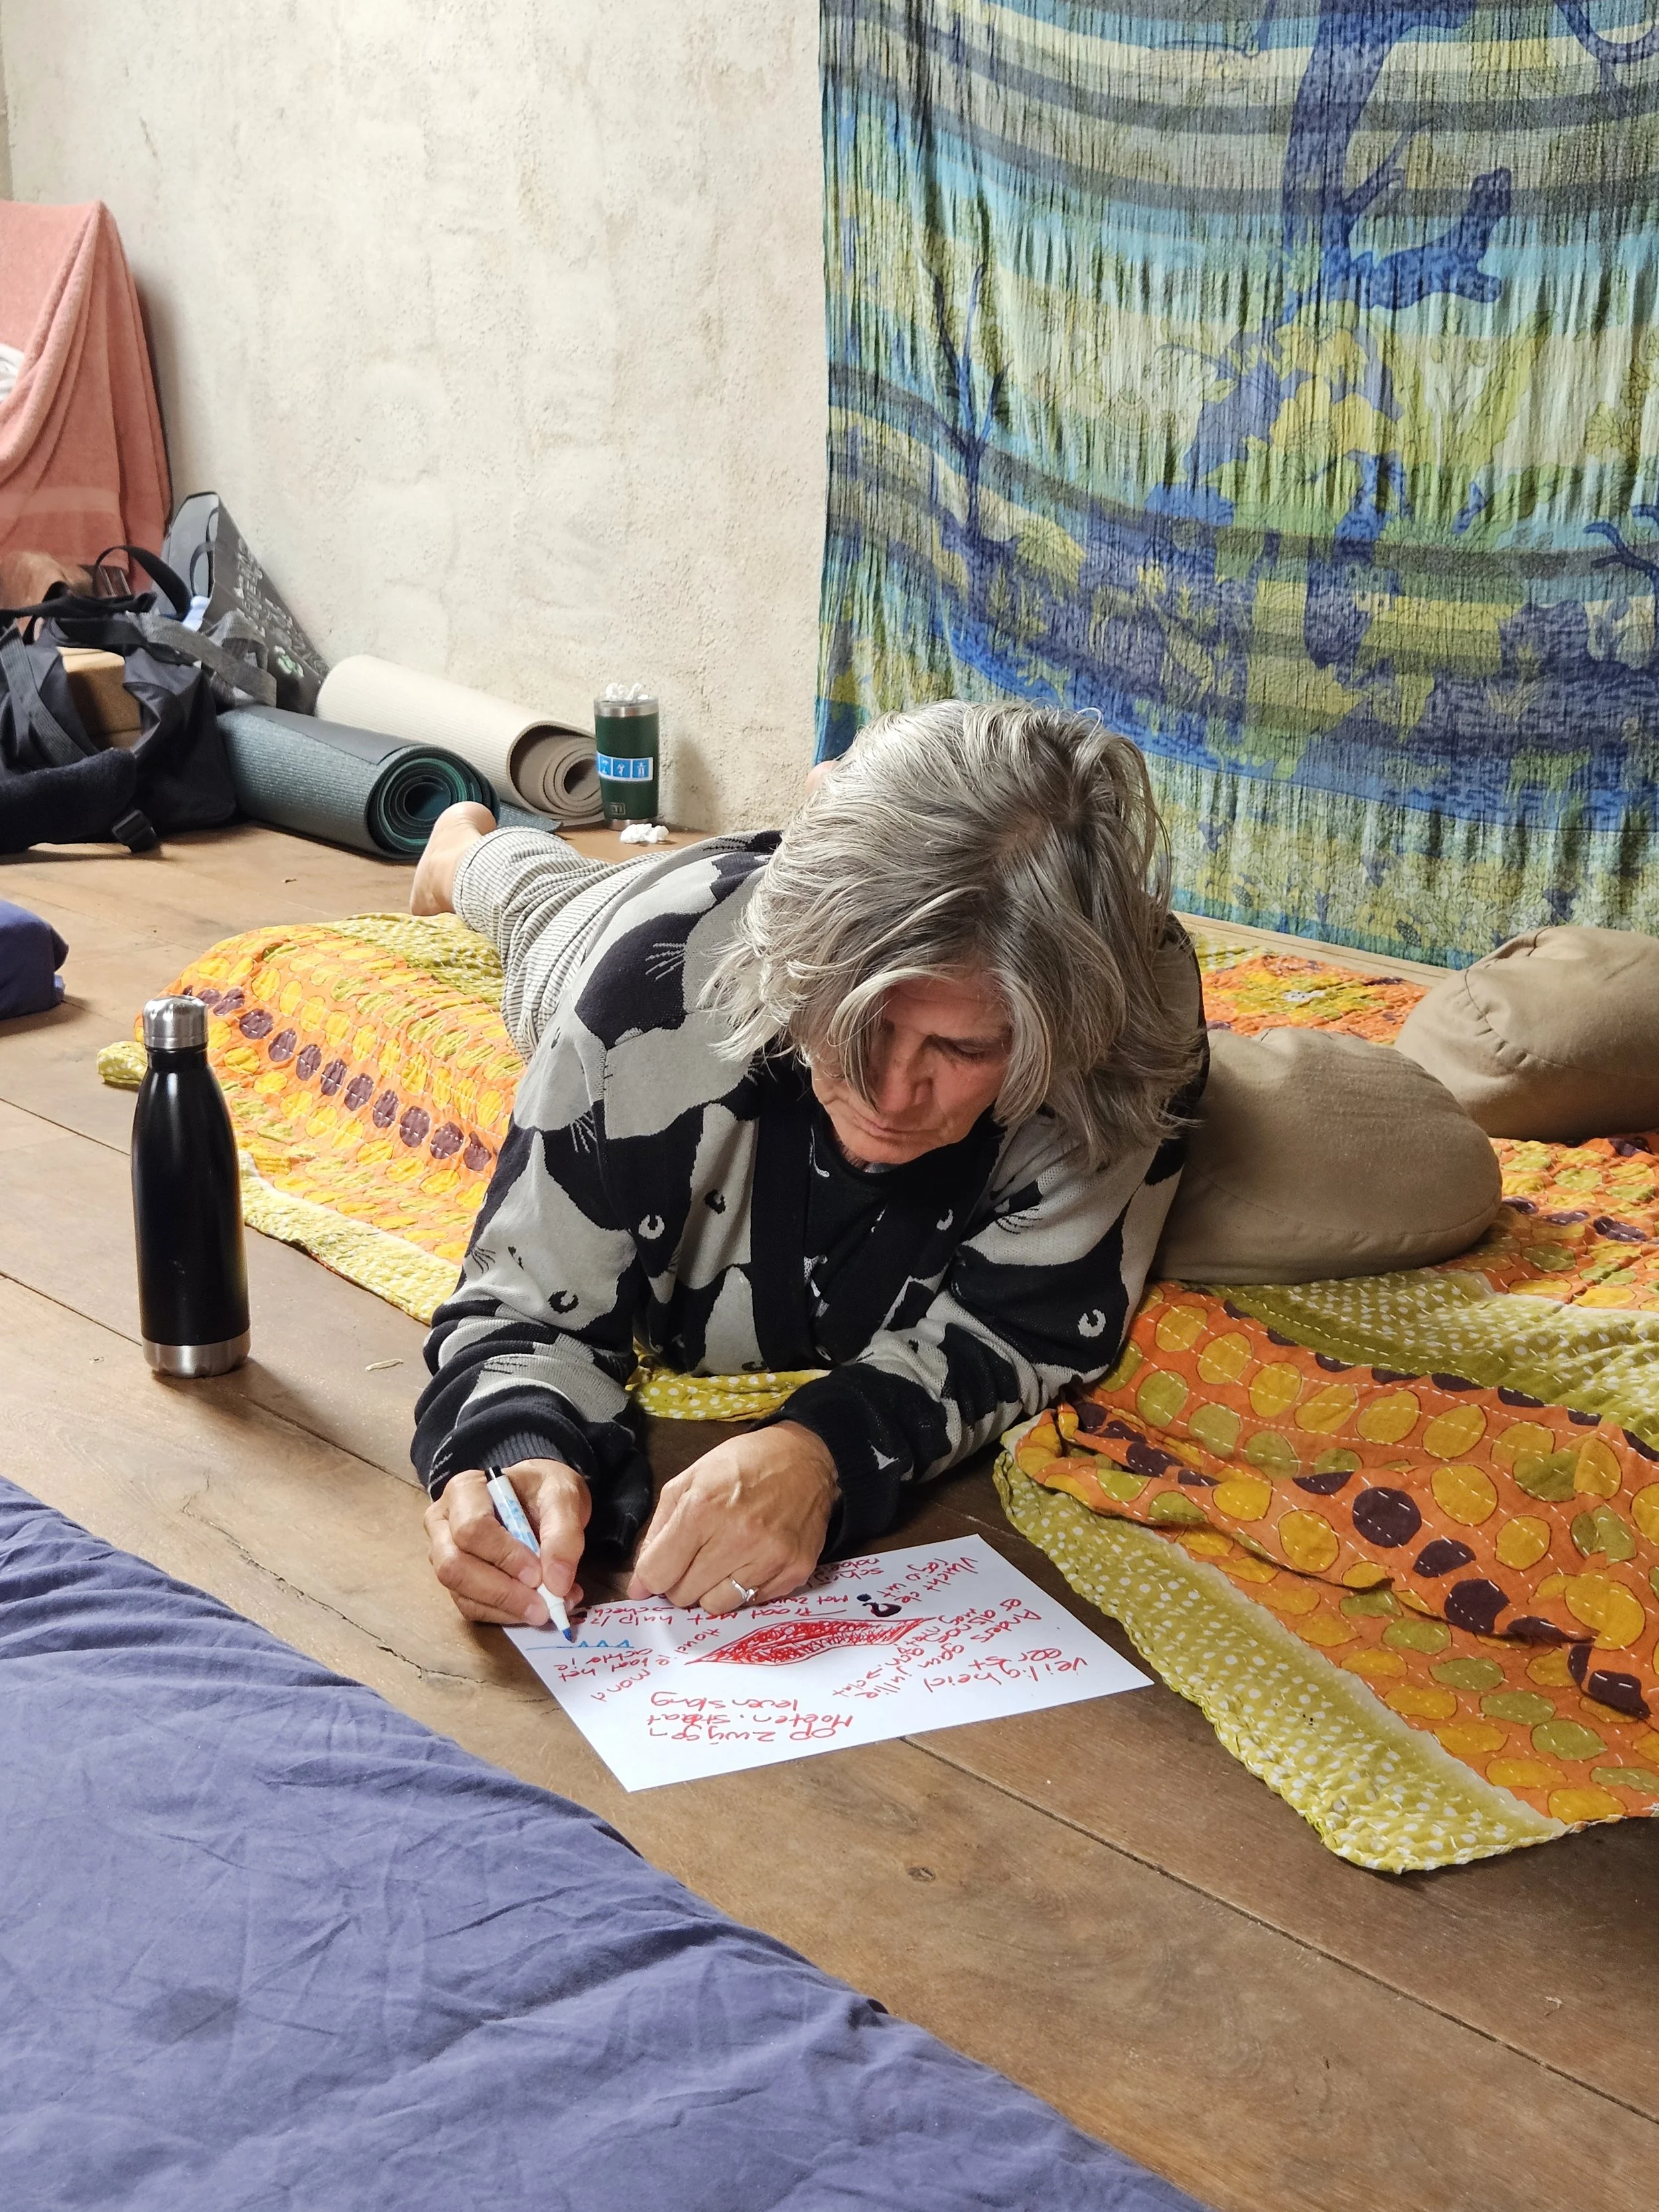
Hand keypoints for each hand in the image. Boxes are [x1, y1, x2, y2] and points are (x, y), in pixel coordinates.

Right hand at [424, 1460, 588, 1626]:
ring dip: (506, 1608)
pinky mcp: (456, 1581)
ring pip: (460, 1593)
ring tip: (548, 1607)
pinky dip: (505, 1615)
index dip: (504, 1556)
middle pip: (454, 1567)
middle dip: (501, 1592)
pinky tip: (534, 1607)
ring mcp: (444, 1554)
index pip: (471, 1529)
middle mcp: (444, 1522)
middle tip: (544, 1605)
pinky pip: (471, 1608)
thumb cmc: (546, 1491)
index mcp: (465, 1490)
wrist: (542, 1499)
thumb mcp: (564, 1496)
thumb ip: (564, 1534)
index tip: (538, 1574)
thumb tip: (556, 1584)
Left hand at [627, 1422, 837, 1613]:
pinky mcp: (794, 1571)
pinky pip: (752, 1601)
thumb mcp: (688, 1481)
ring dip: (712, 1589)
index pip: (657, 1574)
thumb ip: (657, 1532)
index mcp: (701, 1510)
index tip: (657, 1572)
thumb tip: (639, 1585)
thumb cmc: (742, 1465)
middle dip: (681, 1581)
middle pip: (683, 1595)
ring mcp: (769, 1558)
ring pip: (717, 1606)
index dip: (650, 1577)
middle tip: (695, 1558)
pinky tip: (751, 1560)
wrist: (805, 1458)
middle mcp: (736, 1538)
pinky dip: (746, 1587)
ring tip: (724, 1560)